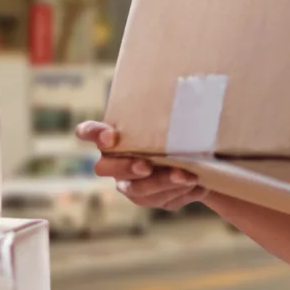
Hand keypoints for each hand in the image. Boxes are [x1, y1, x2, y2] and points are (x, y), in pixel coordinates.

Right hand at [75, 120, 207, 211]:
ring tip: (186, 176)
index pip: (90, 131)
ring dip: (162, 183)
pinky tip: (198, 183)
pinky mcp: (155, 200)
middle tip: (145, 166)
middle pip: (106, 169)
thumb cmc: (176, 130)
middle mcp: (116, 164)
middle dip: (126, 167)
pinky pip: (165, 200)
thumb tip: (187, 89)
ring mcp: (133, 185)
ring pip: (138, 190)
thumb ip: (163, 112)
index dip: (93, 134)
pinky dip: (182, 192)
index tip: (109, 135)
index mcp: (112, 138)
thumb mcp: (170, 118)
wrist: (199, 156)